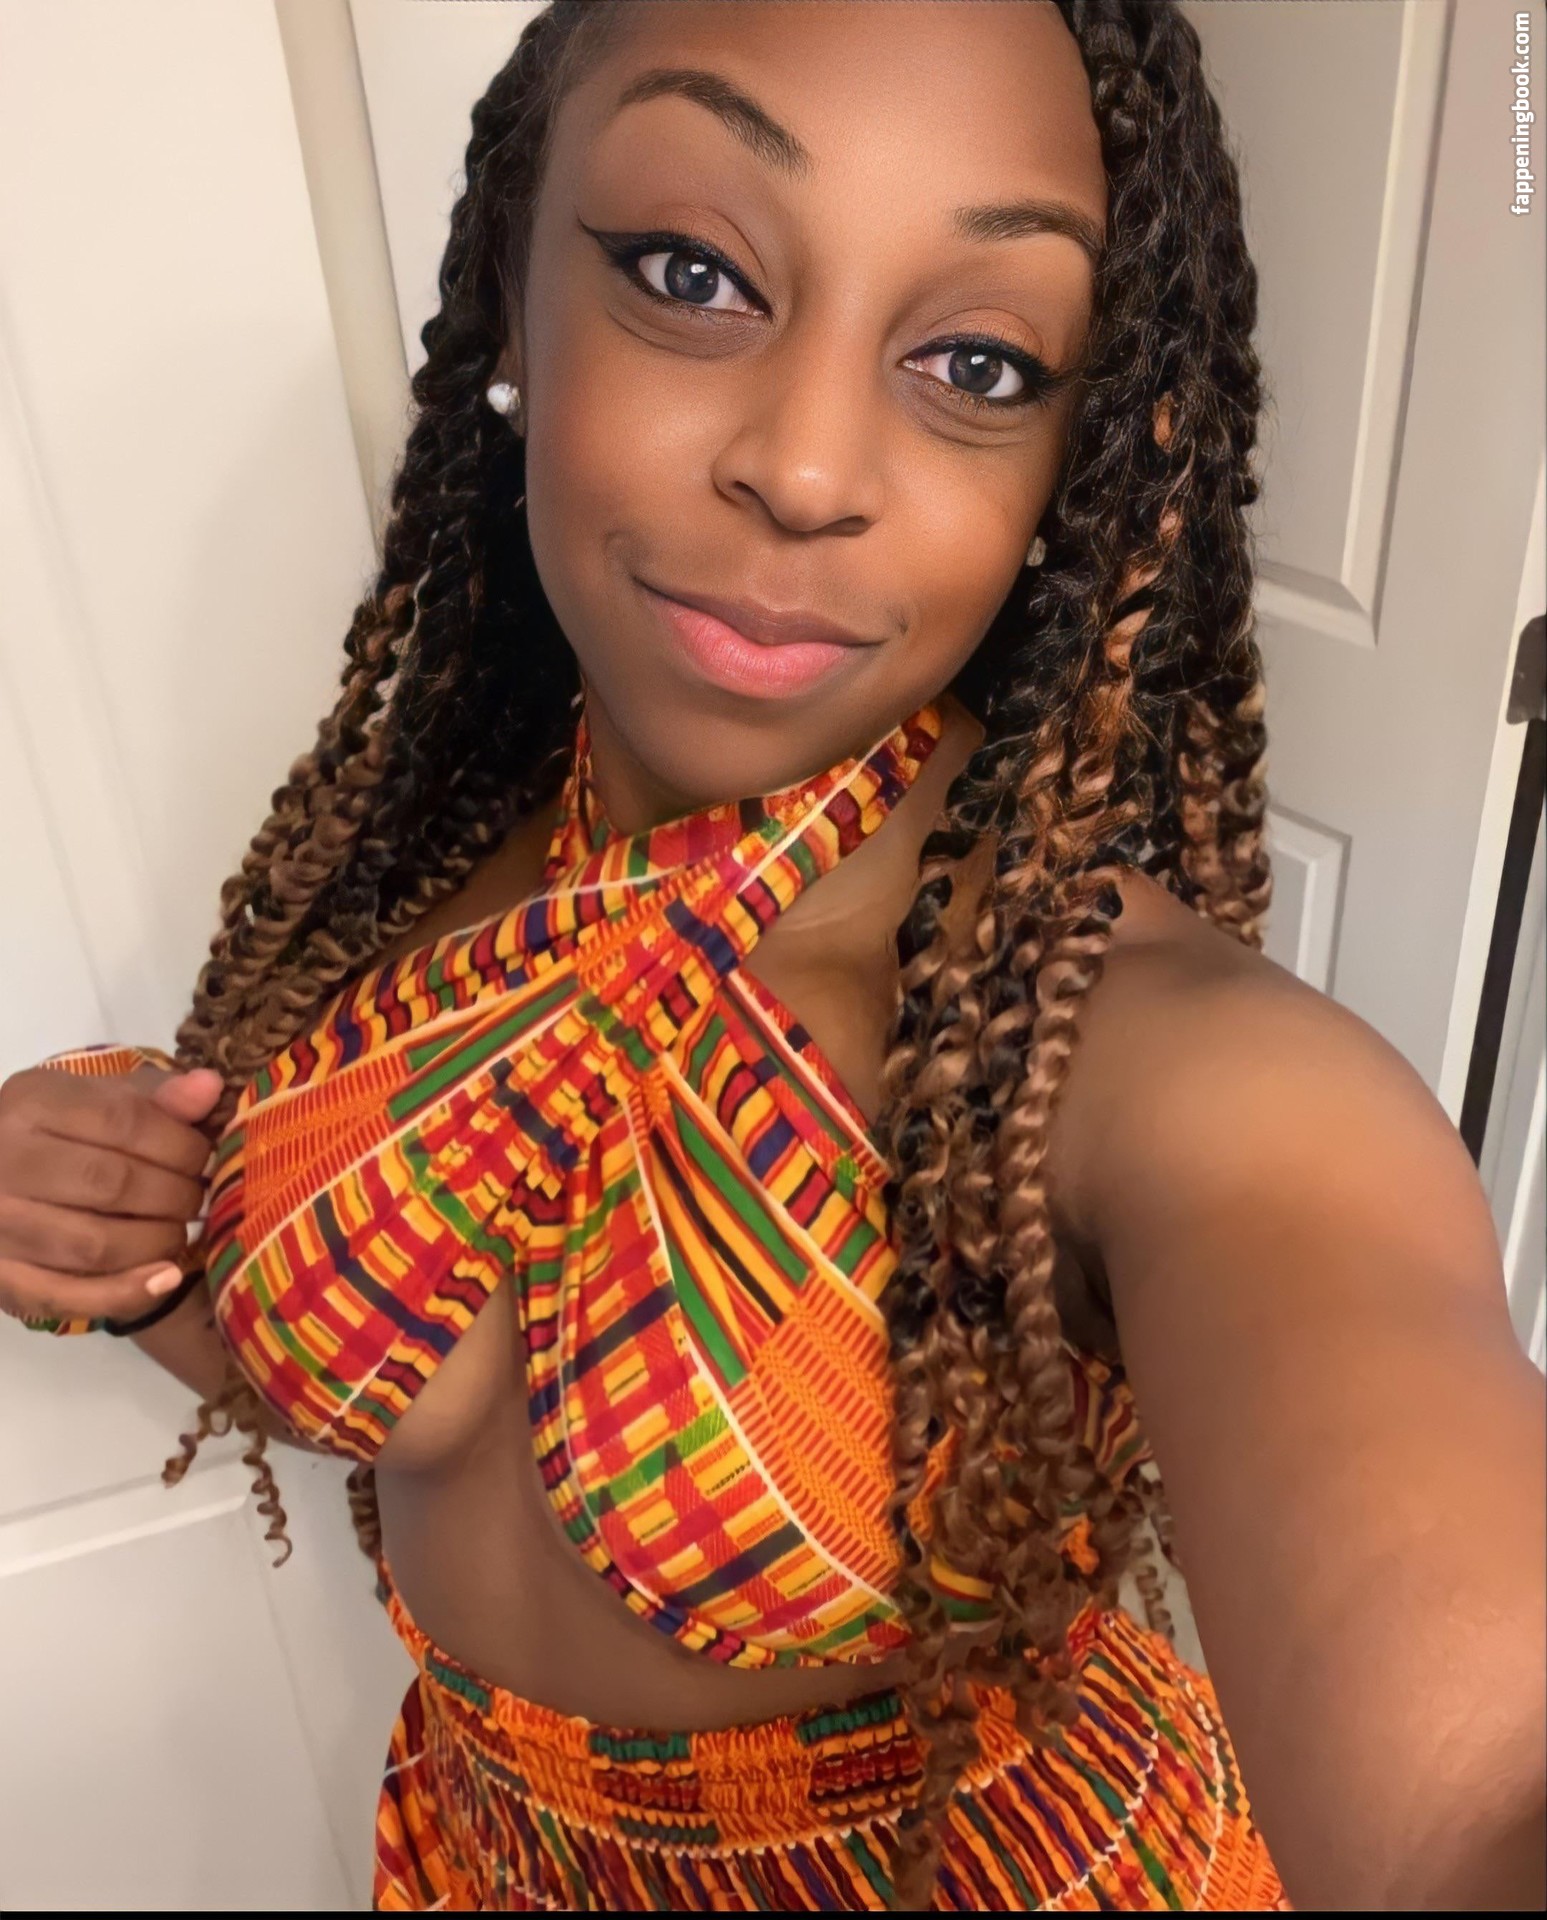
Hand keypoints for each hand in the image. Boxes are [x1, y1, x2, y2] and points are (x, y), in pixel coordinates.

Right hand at [0, 1062, 221, 1324]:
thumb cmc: (61, 1130)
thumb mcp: (101, 1098)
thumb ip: (156, 1095)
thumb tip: (210, 1087)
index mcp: (31, 1104)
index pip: (123, 1122)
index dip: (181, 1144)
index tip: (206, 1158)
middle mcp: (3, 1162)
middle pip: (111, 1184)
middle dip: (174, 1195)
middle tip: (198, 1198)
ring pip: (95, 1245)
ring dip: (157, 1241)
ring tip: (179, 1230)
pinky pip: (67, 1296)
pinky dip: (125, 1292)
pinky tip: (165, 1278)